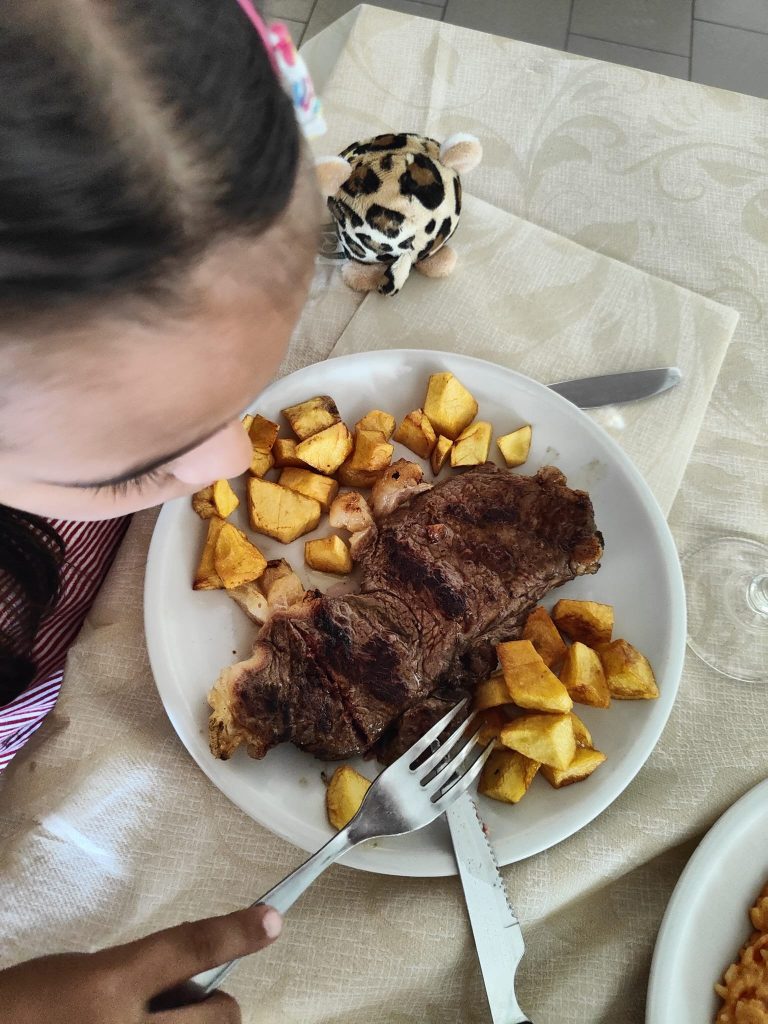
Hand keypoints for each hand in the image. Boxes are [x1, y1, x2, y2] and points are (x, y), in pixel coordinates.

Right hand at [0, 904, 281, 1022]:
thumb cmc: (27, 1003)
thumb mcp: (84, 970)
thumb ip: (139, 969)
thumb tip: (188, 973)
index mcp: (111, 985)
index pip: (190, 948)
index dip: (236, 933)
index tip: (272, 921)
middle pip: (220, 1016)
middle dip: (217, 1007)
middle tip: (192, 1005)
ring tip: (154, 1023)